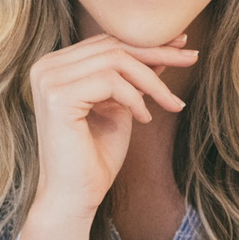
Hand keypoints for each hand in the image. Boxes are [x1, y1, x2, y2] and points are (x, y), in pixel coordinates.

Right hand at [26, 31, 195, 217]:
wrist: (75, 197)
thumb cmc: (96, 157)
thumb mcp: (121, 107)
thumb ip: (133, 78)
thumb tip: (163, 50)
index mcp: (56, 66)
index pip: (107, 42)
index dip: (147, 43)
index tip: (182, 44)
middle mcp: (46, 67)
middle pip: (112, 45)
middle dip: (157, 52)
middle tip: (192, 57)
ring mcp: (48, 79)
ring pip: (115, 60)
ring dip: (152, 81)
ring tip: (172, 104)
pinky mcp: (58, 96)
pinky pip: (110, 81)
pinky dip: (134, 98)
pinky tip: (144, 119)